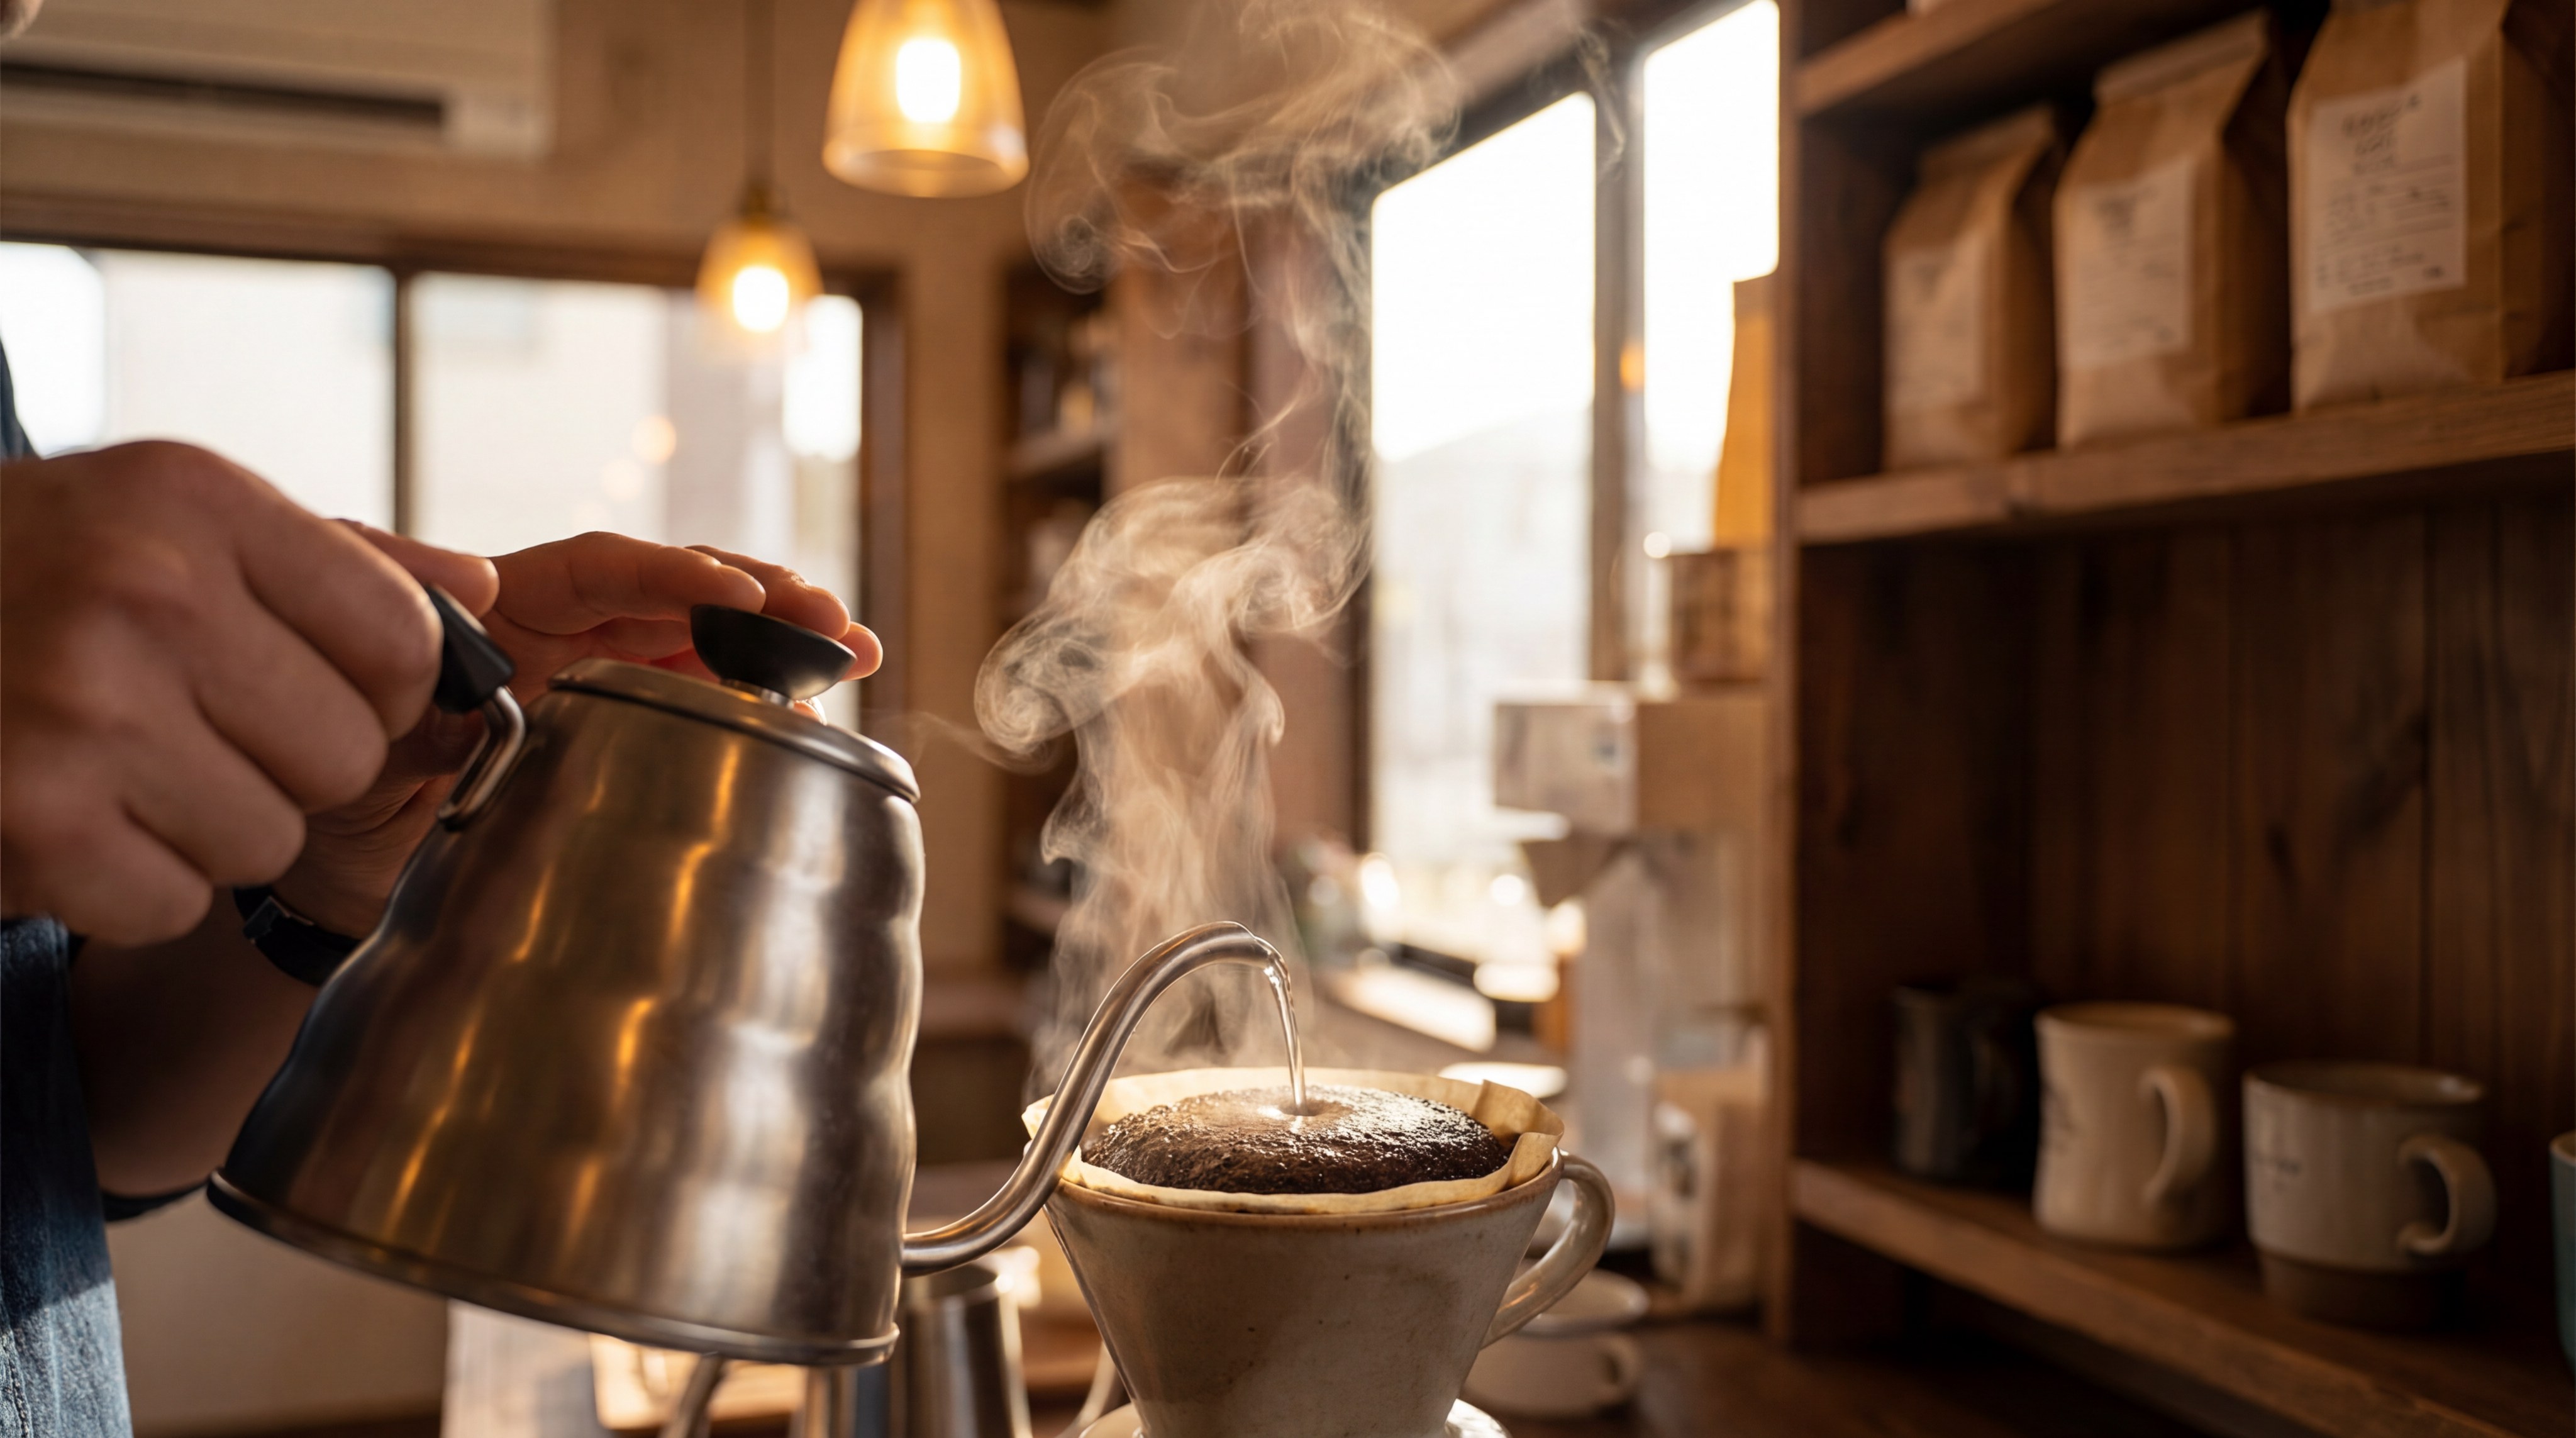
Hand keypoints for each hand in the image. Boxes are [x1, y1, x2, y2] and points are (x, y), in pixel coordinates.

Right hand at [0, 443, 455, 944]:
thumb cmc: (24, 580)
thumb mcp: (162, 523)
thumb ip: (336, 561)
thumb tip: (483, 593)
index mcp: (194, 502)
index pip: (401, 640)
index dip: (377, 688)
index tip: (306, 683)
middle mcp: (143, 593)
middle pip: (346, 752)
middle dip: (283, 763)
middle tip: (186, 730)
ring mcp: (82, 710)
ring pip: (268, 838)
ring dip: (202, 826)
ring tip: (112, 767)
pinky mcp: (32, 822)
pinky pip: (171, 902)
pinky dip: (124, 885)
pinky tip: (63, 817)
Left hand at [270, 531, 879, 933]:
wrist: (329, 872)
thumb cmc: (327, 766)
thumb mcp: (335, 677)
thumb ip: (387, 617)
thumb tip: (468, 577)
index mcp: (499, 611)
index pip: (601, 572)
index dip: (676, 577)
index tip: (745, 598)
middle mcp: (560, 642)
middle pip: (677, 602)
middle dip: (765, 601)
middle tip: (836, 621)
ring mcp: (596, 694)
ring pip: (702, 654)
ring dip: (779, 650)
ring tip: (854, 655)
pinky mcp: (618, 747)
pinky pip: (695, 716)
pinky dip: (754, 715)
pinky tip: (809, 722)